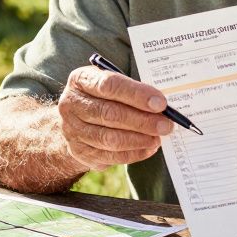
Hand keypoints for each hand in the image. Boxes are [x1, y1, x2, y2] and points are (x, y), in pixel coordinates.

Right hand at [58, 65, 173, 170]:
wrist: (77, 119)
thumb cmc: (103, 96)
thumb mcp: (113, 83)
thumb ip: (133, 89)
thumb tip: (161, 105)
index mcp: (81, 80)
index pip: (109, 85)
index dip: (136, 94)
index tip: (160, 103)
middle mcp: (71, 104)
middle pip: (109, 114)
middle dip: (142, 121)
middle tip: (166, 125)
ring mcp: (72, 130)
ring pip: (109, 139)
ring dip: (139, 140)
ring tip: (158, 138)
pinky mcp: (79, 151)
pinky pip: (109, 156)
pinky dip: (132, 153)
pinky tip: (148, 148)